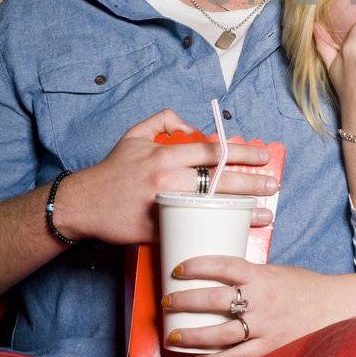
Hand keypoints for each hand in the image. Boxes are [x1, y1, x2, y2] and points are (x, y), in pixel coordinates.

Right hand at [53, 108, 276, 244]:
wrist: (83, 203)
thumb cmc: (112, 170)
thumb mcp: (134, 135)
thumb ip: (164, 121)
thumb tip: (192, 125)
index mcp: (166, 155)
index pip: (212, 151)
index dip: (241, 152)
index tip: (262, 156)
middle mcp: (168, 179)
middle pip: (219, 180)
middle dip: (251, 183)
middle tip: (273, 186)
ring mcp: (164, 206)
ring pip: (211, 207)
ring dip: (241, 211)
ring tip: (265, 214)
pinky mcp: (158, 230)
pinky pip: (192, 231)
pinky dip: (213, 232)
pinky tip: (232, 235)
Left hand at [163, 258, 355, 356]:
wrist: (338, 307)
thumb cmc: (304, 286)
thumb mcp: (276, 271)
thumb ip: (249, 276)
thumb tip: (215, 278)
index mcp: (263, 276)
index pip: (225, 265)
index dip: (199, 265)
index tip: (178, 268)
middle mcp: (262, 301)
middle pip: (215, 300)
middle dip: (185, 301)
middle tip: (166, 301)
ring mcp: (266, 327)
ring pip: (222, 334)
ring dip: (193, 336)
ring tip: (172, 336)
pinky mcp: (271, 347)